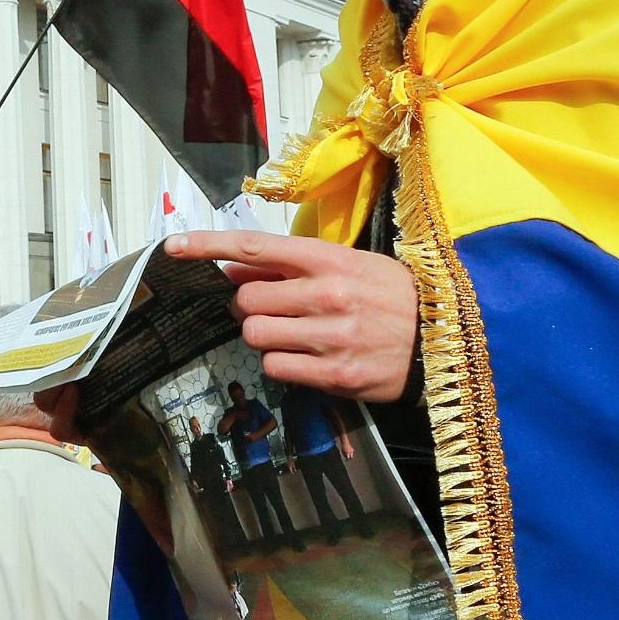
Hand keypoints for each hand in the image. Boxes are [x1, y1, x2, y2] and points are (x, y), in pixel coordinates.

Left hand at [164, 230, 418, 402]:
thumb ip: (290, 268)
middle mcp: (327, 294)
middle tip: (274, 311)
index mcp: (329, 259)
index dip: (207, 245)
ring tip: (295, 335)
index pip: (254, 246)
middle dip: (249, 307)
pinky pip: (276, 368)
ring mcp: (331, 336)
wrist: (447, 338)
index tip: (172, 247)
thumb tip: (233, 269)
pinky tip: (307, 358)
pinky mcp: (335, 374)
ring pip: (255, 335)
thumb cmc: (393, 296)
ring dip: (264, 337)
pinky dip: (282, 364)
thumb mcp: (349, 265)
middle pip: (245, 300)